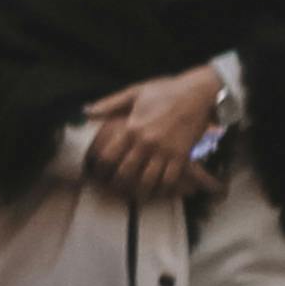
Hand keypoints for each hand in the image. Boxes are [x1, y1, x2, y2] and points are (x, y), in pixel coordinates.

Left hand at [81, 64, 224, 196]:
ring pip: (148, 180)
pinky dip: (163, 188)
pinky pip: (170, 179)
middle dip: (118, 183)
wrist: (199, 93)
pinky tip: (158, 190)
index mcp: (132, 127)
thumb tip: (85, 111)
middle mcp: (146, 143)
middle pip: (126, 172)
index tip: (99, 172)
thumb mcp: (135, 92)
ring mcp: (165, 151)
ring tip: (135, 195)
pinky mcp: (182, 156)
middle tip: (115, 188)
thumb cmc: (166, 90)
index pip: (109, 155)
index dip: (101, 166)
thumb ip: (109, 104)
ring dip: (140, 190)